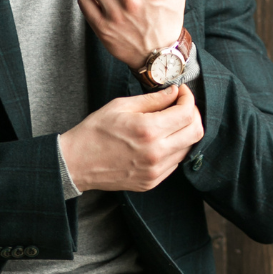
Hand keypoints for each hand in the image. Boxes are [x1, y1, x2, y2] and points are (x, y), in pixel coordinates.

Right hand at [59, 84, 203, 192]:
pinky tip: (160, 139)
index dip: (188, 98)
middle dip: (192, 114)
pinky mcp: (152, 182)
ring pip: (188, 148)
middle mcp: (156, 153)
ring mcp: (155, 171)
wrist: (76, 162)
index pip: (186, 113)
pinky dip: (174, 147)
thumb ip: (152, 100)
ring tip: (169, 122)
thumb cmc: (94, 131)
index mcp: (148, 131)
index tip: (181, 92)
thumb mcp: (121, 106)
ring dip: (184, 132)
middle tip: (181, 105)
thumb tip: (174, 93)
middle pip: (196, 132)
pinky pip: (175, 162)